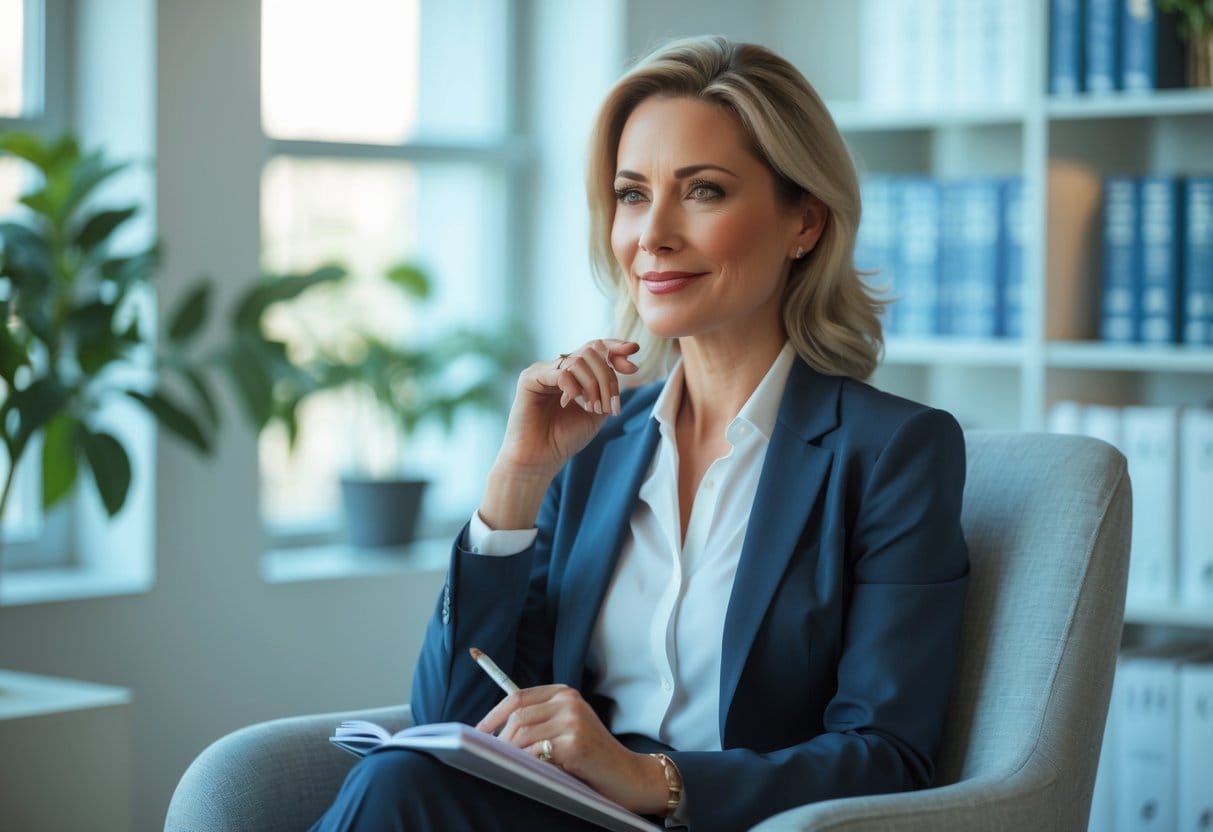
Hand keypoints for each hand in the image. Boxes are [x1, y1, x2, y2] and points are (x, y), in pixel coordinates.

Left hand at [476, 685, 668, 815]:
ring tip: (507, 767)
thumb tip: (494, 732)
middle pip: (516, 714)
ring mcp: (572, 720)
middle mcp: (569, 701)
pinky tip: (530, 773)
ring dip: (508, 753)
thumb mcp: (567, 729)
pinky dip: (525, 764)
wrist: (629, 776)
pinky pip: (535, 752)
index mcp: (564, 693)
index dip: (493, 715)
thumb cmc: (593, 758)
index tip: (478, 732)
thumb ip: (540, 722)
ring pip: (521, 733)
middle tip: (490, 757)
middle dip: (497, 738)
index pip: (517, 696)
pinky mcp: (575, 742)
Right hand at [477, 339, 639, 529]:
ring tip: (593, 409)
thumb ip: (608, 389)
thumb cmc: (564, 439)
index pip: (595, 348)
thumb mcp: (597, 412)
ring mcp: (543, 371)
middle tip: (610, 406)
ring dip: (594, 386)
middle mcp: (558, 368)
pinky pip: (561, 372)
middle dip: (607, 377)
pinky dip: (574, 387)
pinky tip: (573, 402)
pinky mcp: (530, 378)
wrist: (540, 460)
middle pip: (591, 352)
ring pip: (579, 361)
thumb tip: (625, 365)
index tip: (634, 351)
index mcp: (573, 374)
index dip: (615, 347)